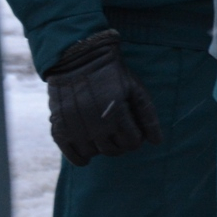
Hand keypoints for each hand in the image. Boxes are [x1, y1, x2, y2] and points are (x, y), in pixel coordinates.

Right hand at [45, 32, 162, 166]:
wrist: (79, 59)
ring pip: (94, 153)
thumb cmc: (112, 74)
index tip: (134, 130)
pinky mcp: (59, 128)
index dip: (136, 137)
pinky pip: (72, 155)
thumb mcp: (135, 89)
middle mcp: (95, 124)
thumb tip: (157, 142)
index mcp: (116, 113)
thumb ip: (147, 115)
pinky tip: (88, 152)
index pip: (132, 142)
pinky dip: (81, 157)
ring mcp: (75, 128)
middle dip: (121, 144)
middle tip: (120, 132)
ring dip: (102, 148)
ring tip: (104, 135)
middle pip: (114, 150)